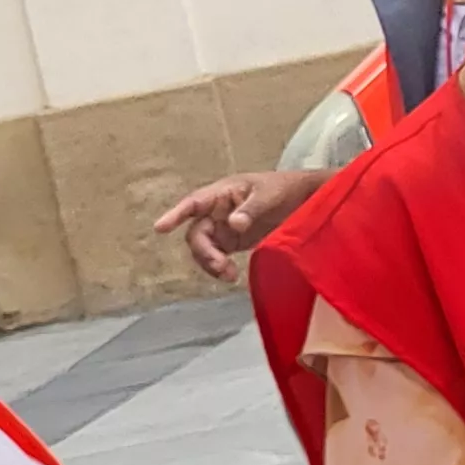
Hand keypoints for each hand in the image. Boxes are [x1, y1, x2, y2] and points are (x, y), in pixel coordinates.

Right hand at [153, 170, 327, 280]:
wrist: (304, 200)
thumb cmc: (284, 188)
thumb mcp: (269, 195)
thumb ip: (251, 209)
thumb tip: (234, 224)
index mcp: (223, 192)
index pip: (194, 203)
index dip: (176, 214)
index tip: (160, 228)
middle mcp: (217, 210)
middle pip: (196, 233)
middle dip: (203, 252)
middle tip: (220, 266)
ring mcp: (223, 227)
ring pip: (203, 248)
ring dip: (210, 263)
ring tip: (229, 275)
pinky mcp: (232, 241)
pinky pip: (215, 256)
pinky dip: (218, 267)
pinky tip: (230, 275)